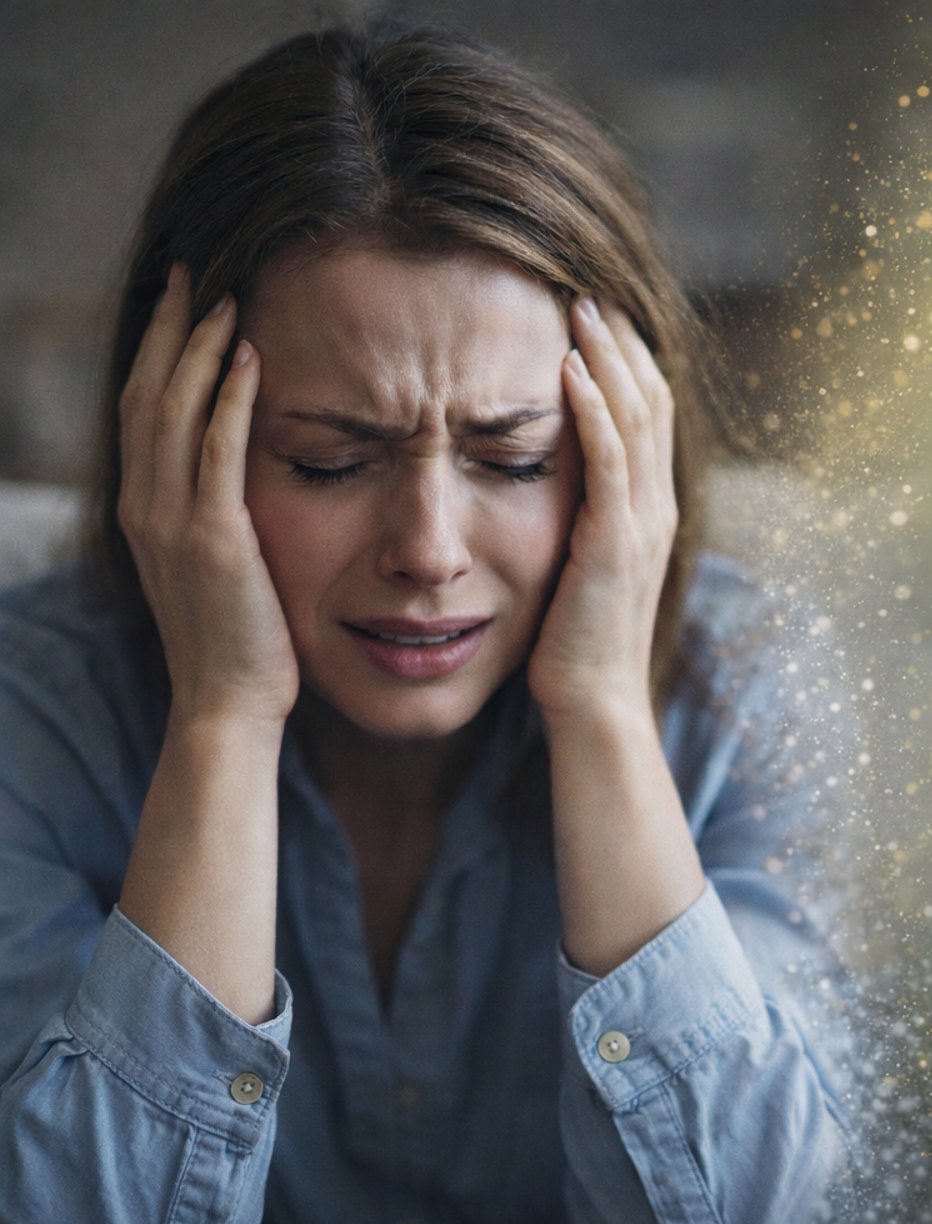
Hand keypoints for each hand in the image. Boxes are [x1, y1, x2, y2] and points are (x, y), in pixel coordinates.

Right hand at [118, 264, 297, 726]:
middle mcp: (146, 506)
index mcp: (144, 509)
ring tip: (224, 296)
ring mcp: (173, 520)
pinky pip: (217, 451)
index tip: (180, 302)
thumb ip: (214, 514)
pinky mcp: (212, 537)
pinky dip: (228, 399)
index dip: (158, 350)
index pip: (143, 409)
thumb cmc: (237, 639)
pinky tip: (248, 358)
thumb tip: (241, 474)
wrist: (226, 702)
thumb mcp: (213, 564)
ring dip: (198, 348)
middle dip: (168, 329)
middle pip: (148, 394)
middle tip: (191, 273)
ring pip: (175, 411)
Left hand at [528, 296, 678, 719]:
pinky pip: (610, 458)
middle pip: (650, 400)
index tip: (598, 316)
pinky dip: (592, 407)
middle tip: (590, 289)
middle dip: (622, 341)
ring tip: (580, 307)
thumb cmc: (575, 647)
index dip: (627, 361)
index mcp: (650, 511)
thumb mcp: (580, 570)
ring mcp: (642, 521)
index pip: (648, 416)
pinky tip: (570, 368)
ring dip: (608, 357)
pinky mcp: (615, 539)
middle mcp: (657, 507)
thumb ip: (579, 523)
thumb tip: (550, 491)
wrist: (595, 704)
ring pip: (636, 417)